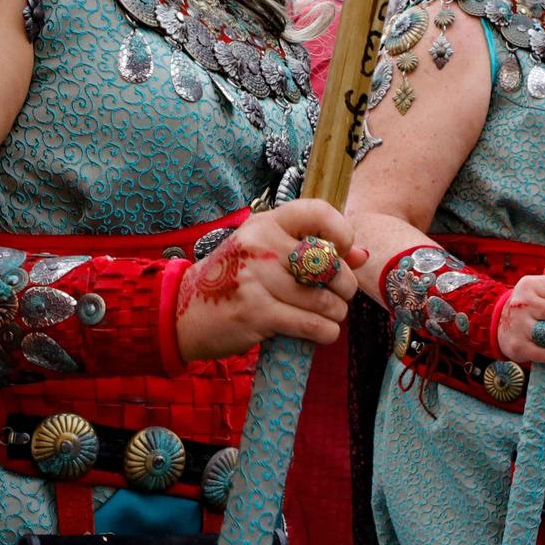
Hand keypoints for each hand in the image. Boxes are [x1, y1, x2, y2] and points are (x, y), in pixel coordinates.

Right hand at [173, 200, 365, 361]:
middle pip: (328, 263)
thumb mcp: (267, 253)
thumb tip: (362, 255)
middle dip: (344, 286)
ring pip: (324, 299)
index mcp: (266, 222)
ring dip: (335, 314)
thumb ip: (313, 250)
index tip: (342, 254)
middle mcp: (260, 243)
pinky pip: (311, 323)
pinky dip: (324, 332)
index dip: (342, 233)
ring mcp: (256, 277)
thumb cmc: (234, 280)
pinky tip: (320, 332)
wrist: (183, 311)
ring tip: (327, 316)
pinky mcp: (256, 311)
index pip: (318, 212)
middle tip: (339, 297)